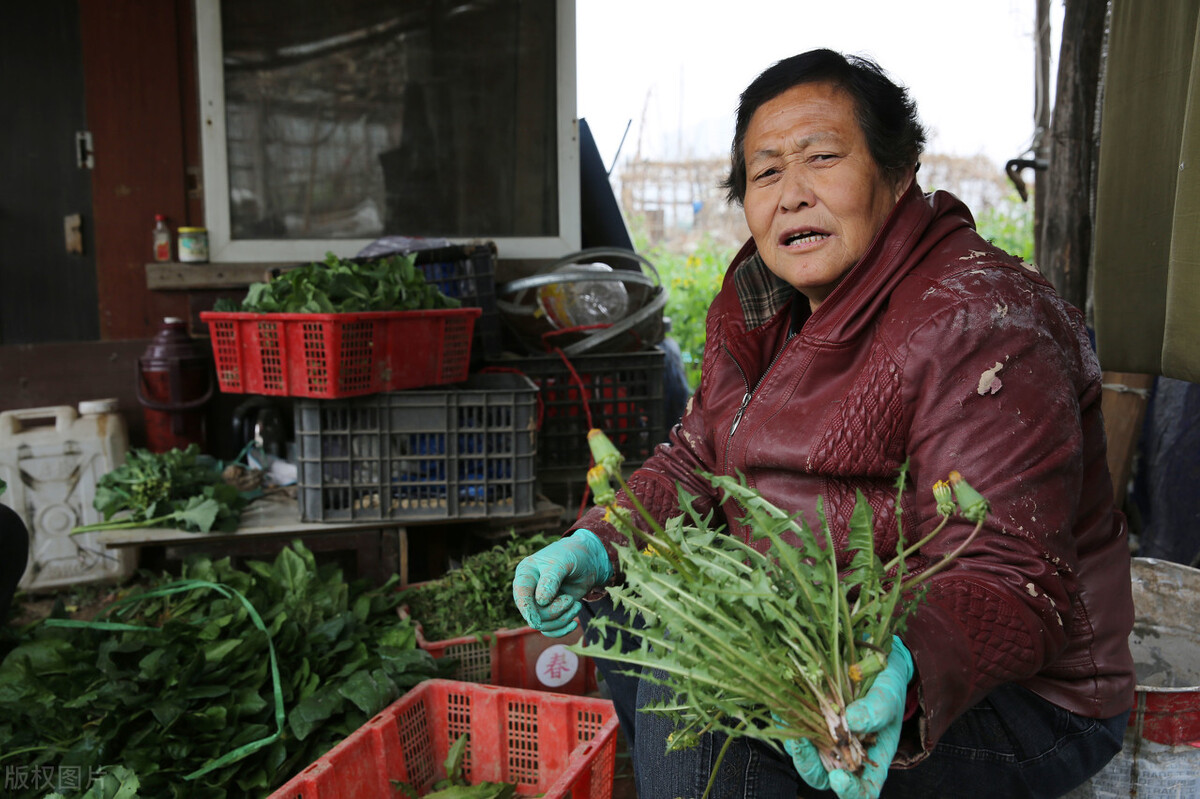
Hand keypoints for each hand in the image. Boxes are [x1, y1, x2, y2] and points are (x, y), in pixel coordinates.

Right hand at [512, 530, 611, 636]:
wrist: (588, 561)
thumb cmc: (573, 555)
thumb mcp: (563, 562)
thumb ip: (551, 579)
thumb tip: (541, 601)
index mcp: (526, 573)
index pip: (521, 594)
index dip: (527, 609)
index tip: (536, 623)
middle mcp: (529, 590)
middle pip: (533, 613)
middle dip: (554, 612)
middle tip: (571, 599)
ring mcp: (538, 602)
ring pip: (543, 624)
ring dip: (562, 619)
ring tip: (576, 605)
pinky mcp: (550, 611)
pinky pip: (549, 629)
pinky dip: (562, 630)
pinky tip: (574, 624)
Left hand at [783, 637, 913, 798]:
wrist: (877, 664)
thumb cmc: (889, 686)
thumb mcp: (888, 696)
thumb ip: (875, 711)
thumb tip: (853, 722)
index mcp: (872, 758)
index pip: (863, 790)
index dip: (851, 792)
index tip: (839, 779)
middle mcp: (846, 754)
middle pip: (823, 776)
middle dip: (810, 765)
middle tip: (802, 744)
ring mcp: (826, 738)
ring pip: (806, 753)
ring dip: (796, 743)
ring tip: (792, 721)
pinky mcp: (812, 721)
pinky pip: (796, 729)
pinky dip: (789, 722)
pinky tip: (784, 708)